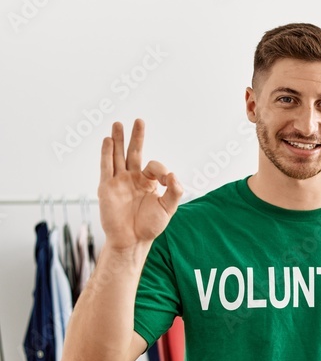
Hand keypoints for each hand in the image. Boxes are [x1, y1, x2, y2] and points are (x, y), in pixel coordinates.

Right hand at [98, 120, 182, 250]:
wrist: (131, 240)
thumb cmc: (150, 226)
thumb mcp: (168, 208)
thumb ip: (175, 191)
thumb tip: (173, 174)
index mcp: (148, 183)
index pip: (154, 166)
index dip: (161, 169)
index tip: (166, 180)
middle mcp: (133, 179)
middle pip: (134, 153)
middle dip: (136, 137)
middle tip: (139, 120)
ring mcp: (118, 182)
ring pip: (118, 156)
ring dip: (118, 140)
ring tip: (118, 123)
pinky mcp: (106, 187)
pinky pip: (106, 167)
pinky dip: (107, 153)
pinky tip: (108, 140)